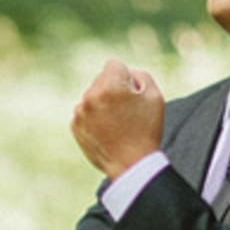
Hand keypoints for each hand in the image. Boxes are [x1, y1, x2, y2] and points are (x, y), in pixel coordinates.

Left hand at [71, 59, 164, 178]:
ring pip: (92, 96)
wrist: (131, 165)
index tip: (132, 95)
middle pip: (101, 80)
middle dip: (113, 90)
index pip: (114, 65)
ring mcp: (80, 112)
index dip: (127, 79)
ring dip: (102, 103)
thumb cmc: (146, 130)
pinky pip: (85, 112)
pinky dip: (94, 118)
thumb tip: (126, 72)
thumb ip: (140, 75)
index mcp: (110, 85)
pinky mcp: (75, 126)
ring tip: (117, 123)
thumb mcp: (154, 96)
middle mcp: (90, 96)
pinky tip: (107, 131)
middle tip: (126, 112)